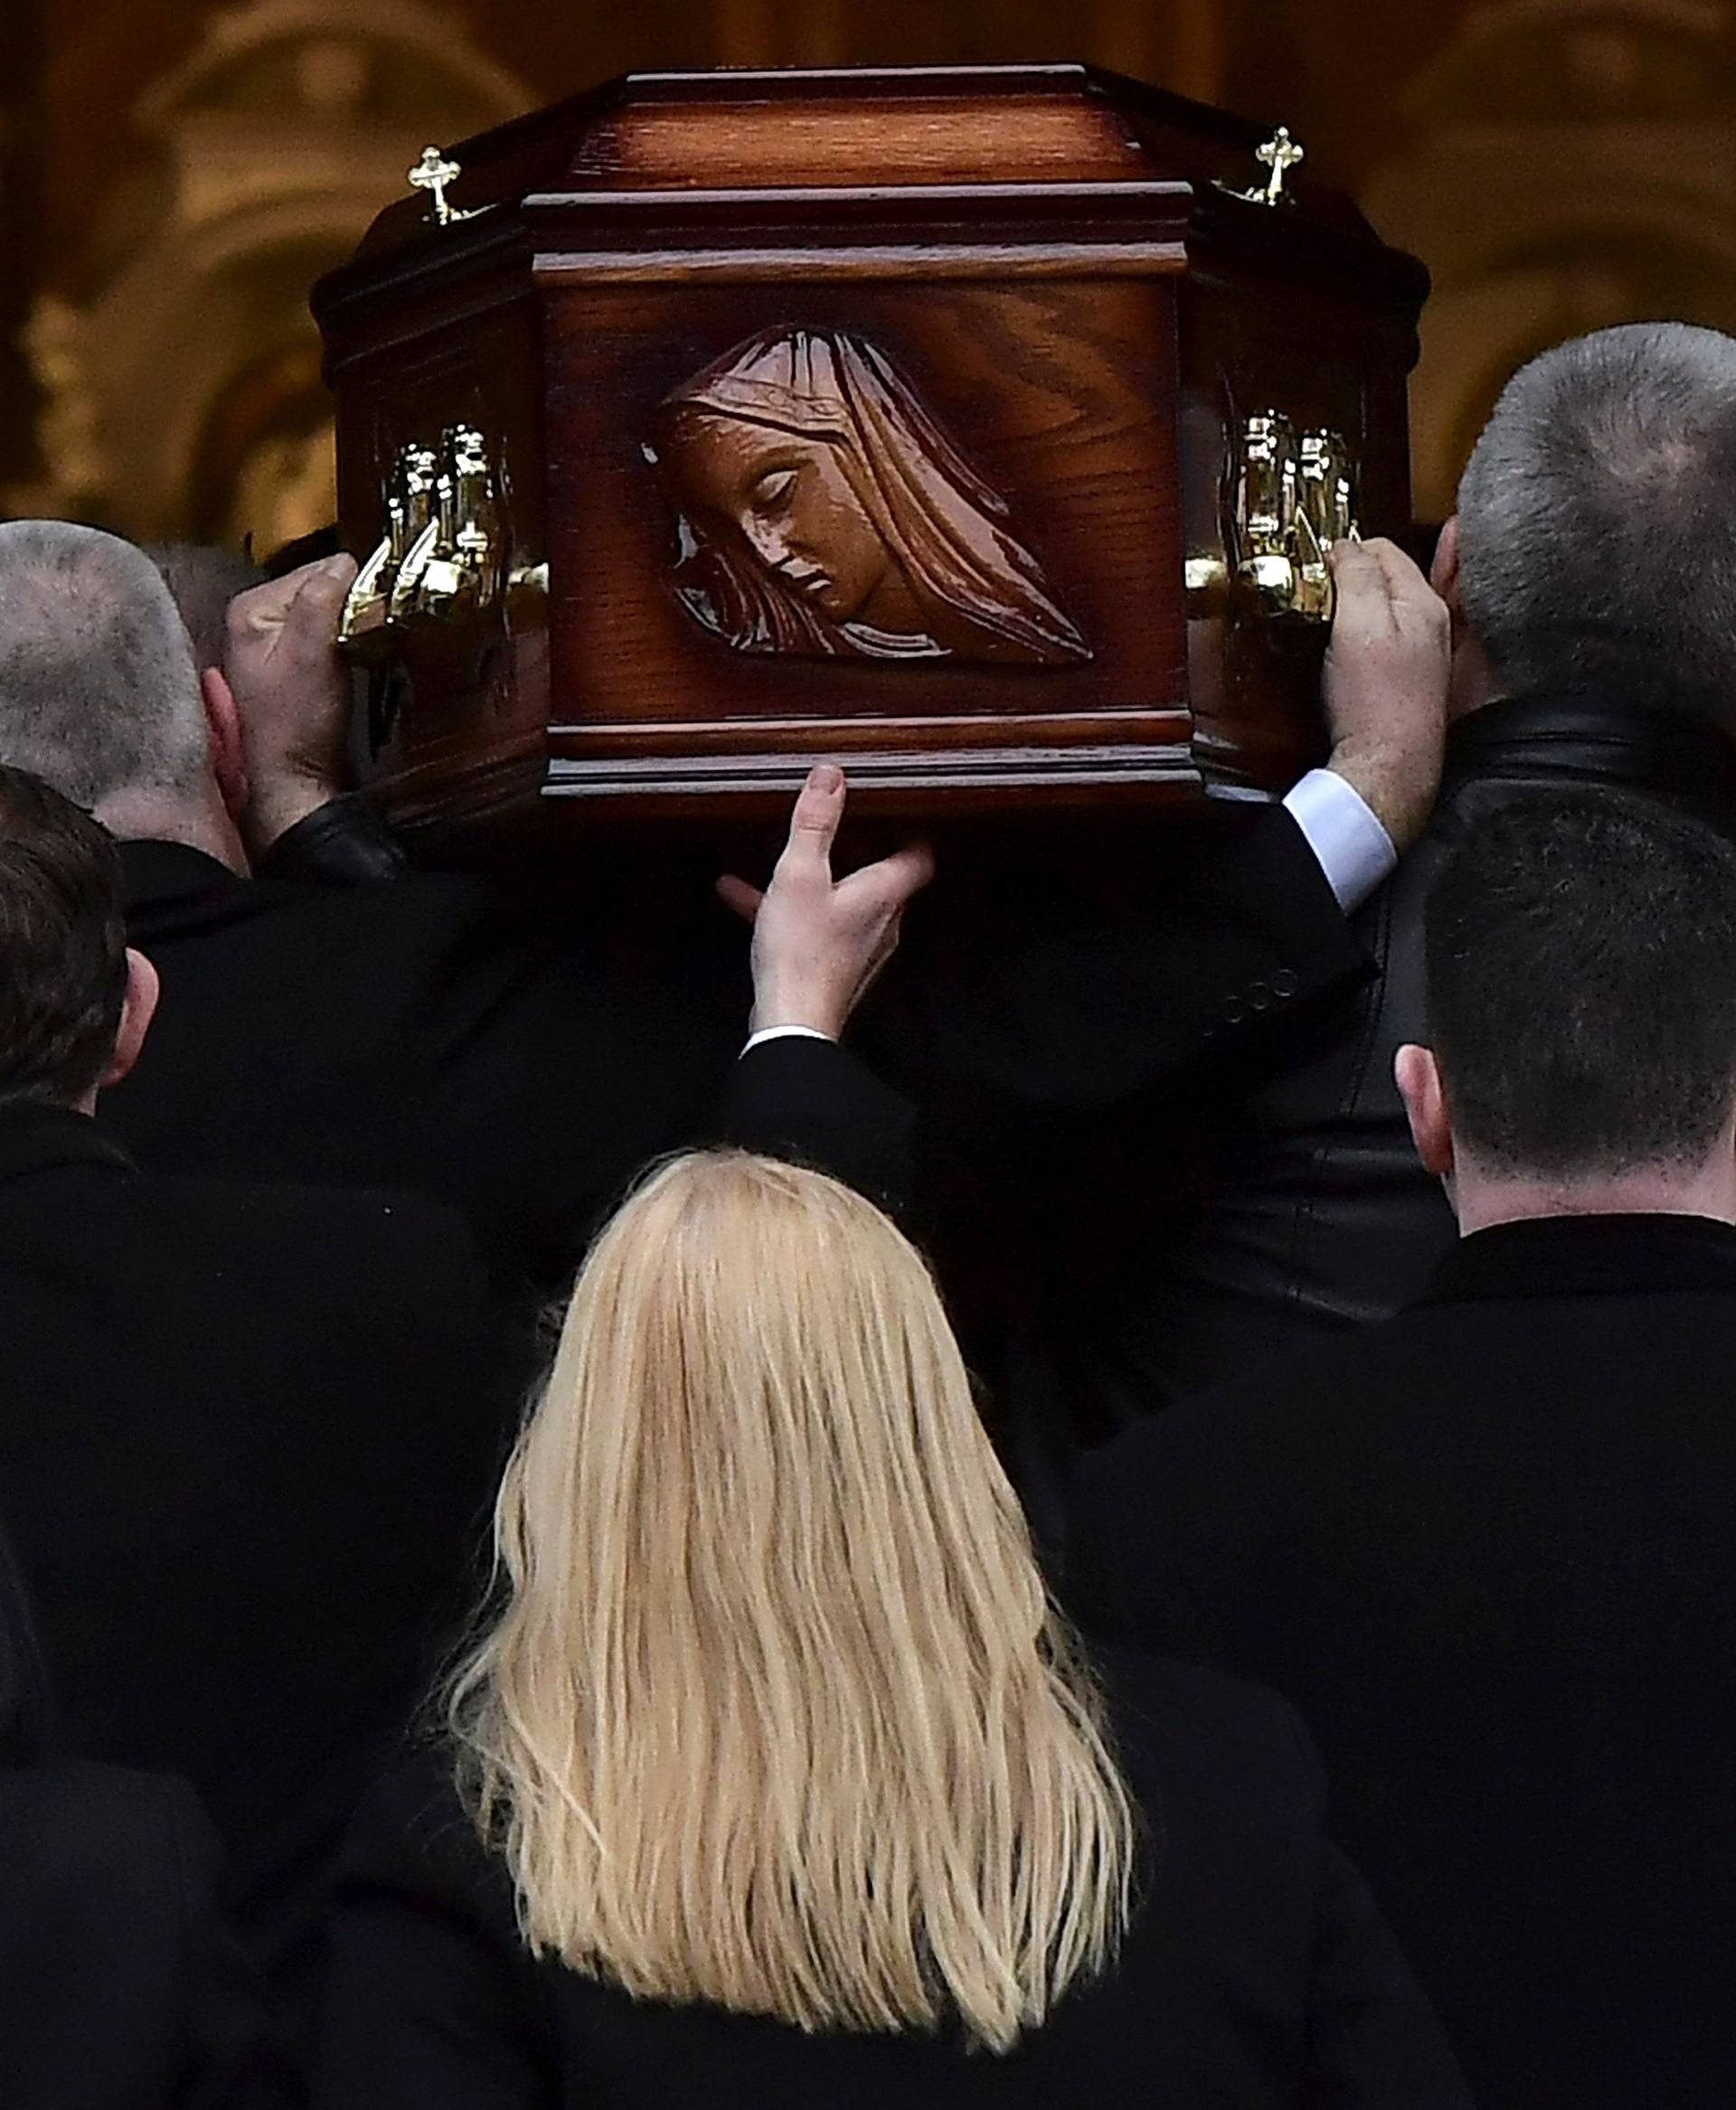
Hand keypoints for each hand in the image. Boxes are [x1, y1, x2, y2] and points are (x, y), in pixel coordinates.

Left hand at [225, 554, 357, 853]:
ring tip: (356, 656)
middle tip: (362, 640)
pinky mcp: (294, 667)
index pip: (319, 569)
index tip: (370, 616)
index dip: (353, 588)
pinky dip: (348, 645)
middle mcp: (258, 620)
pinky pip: (331, 637)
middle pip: (325, 589)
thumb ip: (323, 599)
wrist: (294, 781)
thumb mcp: (310, 652)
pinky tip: (350, 666)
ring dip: (352, 628)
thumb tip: (346, 563)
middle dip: (352, 609)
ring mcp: (276, 645)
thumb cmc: (295, 726)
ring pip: (331, 613)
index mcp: (252, 608)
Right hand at [718, 765, 934, 1039]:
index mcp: (884, 894)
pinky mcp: (832, 969)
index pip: (918, 857)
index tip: (897, 812)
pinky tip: (741, 896)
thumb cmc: (801, 953)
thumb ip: (814, 824)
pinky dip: (787, 909)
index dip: (911, 831)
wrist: (791, 1023)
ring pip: (843, 902)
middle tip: (839, 829)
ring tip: (780, 862)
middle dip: (858, 851)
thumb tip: (830, 777)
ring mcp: (858, 949)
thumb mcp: (799, 874)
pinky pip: (813, 927)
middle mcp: (881, 923)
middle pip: (883, 879)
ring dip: (815, 880)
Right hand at [1321, 537, 1449, 854]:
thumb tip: (1346, 546)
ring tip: (1331, 604)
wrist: (1386, 767)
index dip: (1345, 548)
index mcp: (1423, 602)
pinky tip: (1346, 642)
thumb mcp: (1358, 625)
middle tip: (1322, 578)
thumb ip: (1356, 575)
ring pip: (1386, 607)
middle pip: (1388, 576)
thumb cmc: (1374, 703)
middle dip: (1355, 570)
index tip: (1316, 562)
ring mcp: (1423, 654)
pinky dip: (1364, 629)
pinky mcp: (1408, 681)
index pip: (1384, 547)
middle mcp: (1431, 624)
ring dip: (1360, 599)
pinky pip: (1384, 638)